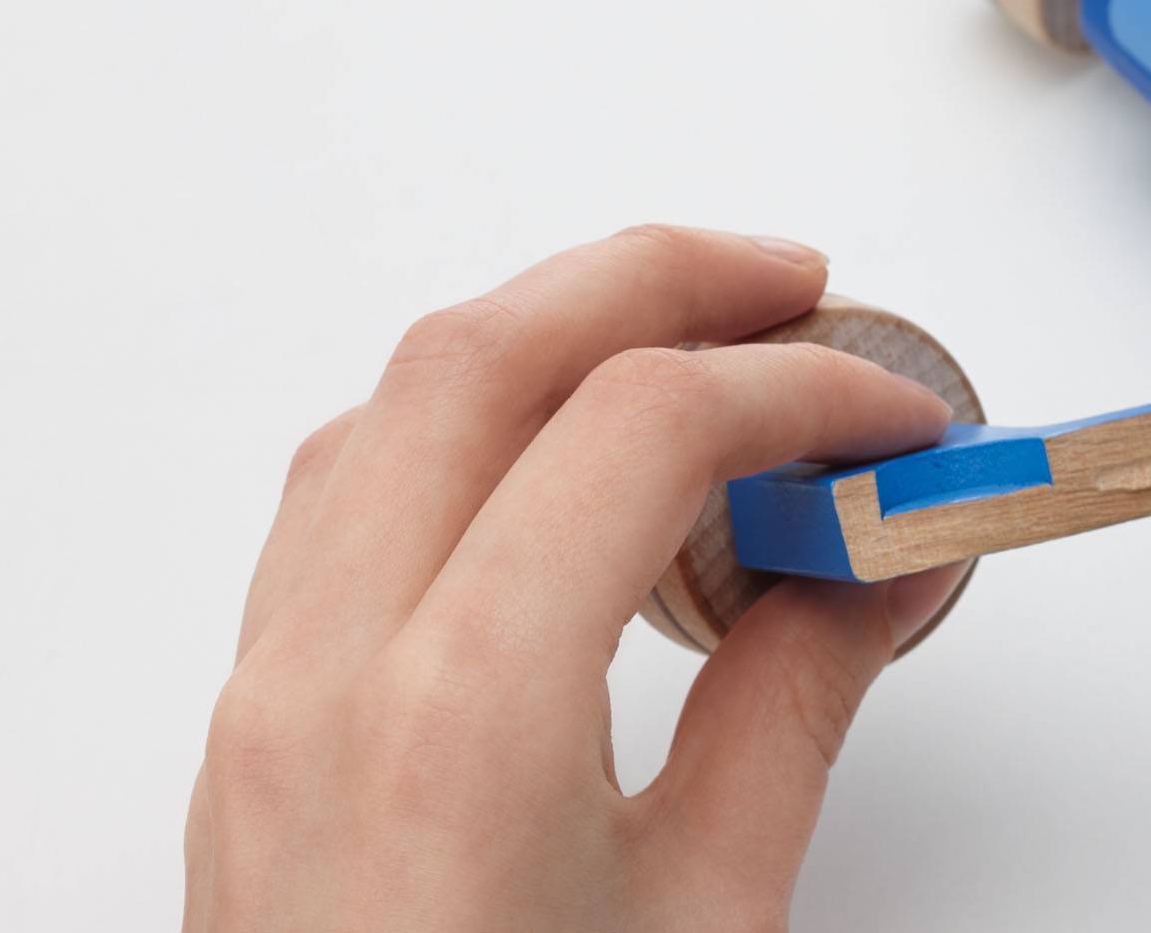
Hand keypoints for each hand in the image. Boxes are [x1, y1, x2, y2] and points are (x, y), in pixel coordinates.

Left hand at [184, 226, 967, 932]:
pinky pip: (344, 494)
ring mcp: (265, 692)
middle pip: (489, 350)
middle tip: (805, 296)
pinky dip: (470, 429)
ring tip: (702, 370)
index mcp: (458, 716)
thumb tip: (870, 571)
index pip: (640, 426)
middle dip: (666, 279)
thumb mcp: (709, 913)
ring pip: (396, 402)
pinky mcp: (253, 724)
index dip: (801, 385)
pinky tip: (564, 475)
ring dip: (557, 339)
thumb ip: (794, 704)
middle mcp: (327, 675)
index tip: (897, 418)